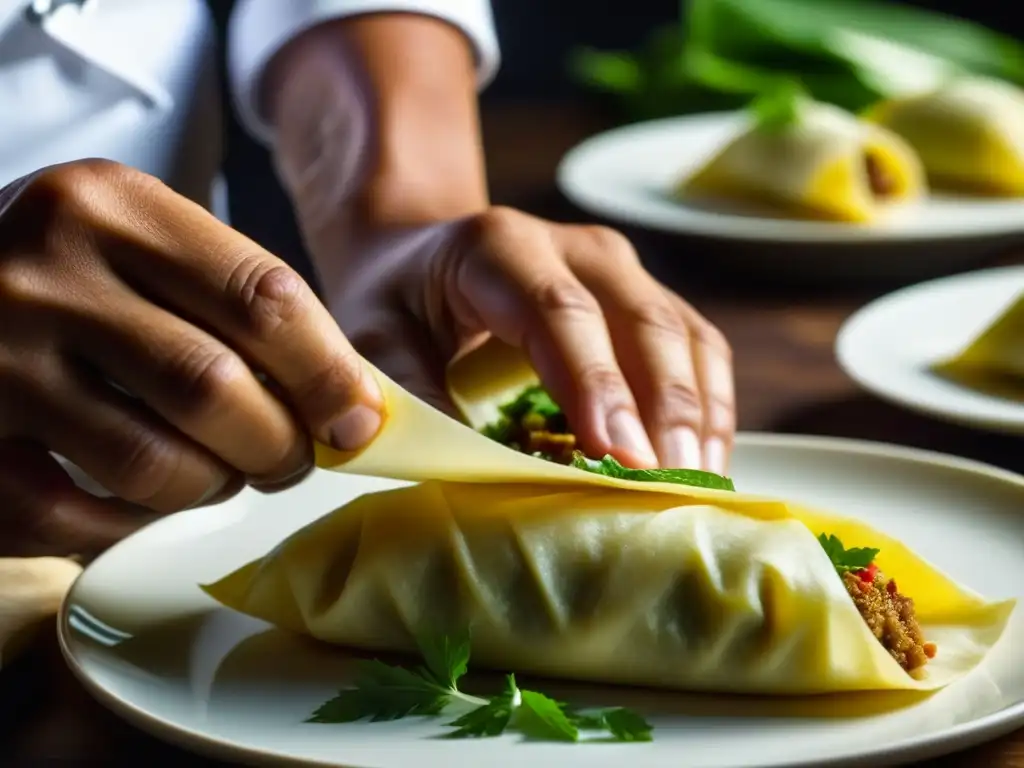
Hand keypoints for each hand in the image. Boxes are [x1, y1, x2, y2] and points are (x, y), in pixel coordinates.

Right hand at [0, 160, 382, 556]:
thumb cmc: (70, 276)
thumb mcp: (145, 245)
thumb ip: (239, 303)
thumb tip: (349, 401)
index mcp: (112, 207)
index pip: (262, 298)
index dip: (328, 374)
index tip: (358, 420)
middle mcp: (44, 273)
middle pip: (214, 387)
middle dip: (279, 445)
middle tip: (290, 460)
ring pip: (153, 464)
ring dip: (213, 487)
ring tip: (220, 475)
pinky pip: (74, 518)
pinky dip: (130, 526)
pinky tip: (145, 505)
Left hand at [331, 207, 734, 471]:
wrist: (421, 254)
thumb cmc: (398, 300)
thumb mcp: (376, 340)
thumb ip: (409, 396)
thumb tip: (467, 471)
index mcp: (498, 248)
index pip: (557, 312)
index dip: (592, 383)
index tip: (615, 456)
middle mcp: (573, 247)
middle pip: (638, 320)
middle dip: (662, 408)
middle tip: (671, 484)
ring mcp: (619, 268)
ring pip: (681, 334)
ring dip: (696, 412)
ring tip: (699, 484)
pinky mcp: (646, 295)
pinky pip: (696, 346)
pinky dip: (708, 404)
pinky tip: (703, 460)